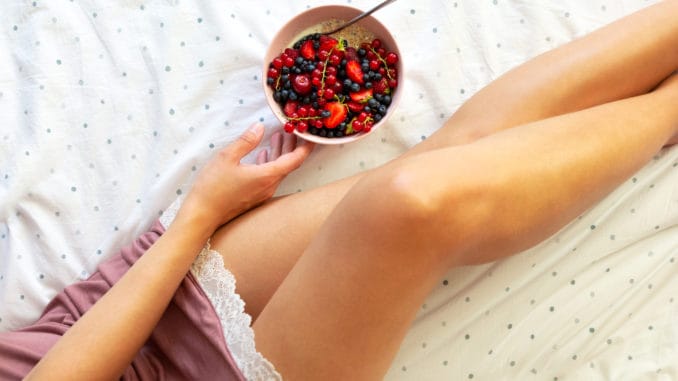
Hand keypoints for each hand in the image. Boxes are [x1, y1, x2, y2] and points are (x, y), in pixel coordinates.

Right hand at [178, 123, 313, 232]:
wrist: (201, 216)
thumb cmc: (212, 187)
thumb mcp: (227, 157)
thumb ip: (246, 141)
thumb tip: (260, 126)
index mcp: (267, 176)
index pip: (295, 160)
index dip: (305, 146)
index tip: (311, 134)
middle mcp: (269, 186)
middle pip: (288, 164)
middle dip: (292, 146)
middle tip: (292, 130)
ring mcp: (263, 193)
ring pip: (278, 171)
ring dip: (279, 153)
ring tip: (277, 136)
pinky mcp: (255, 197)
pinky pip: (269, 178)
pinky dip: (269, 163)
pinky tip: (262, 154)